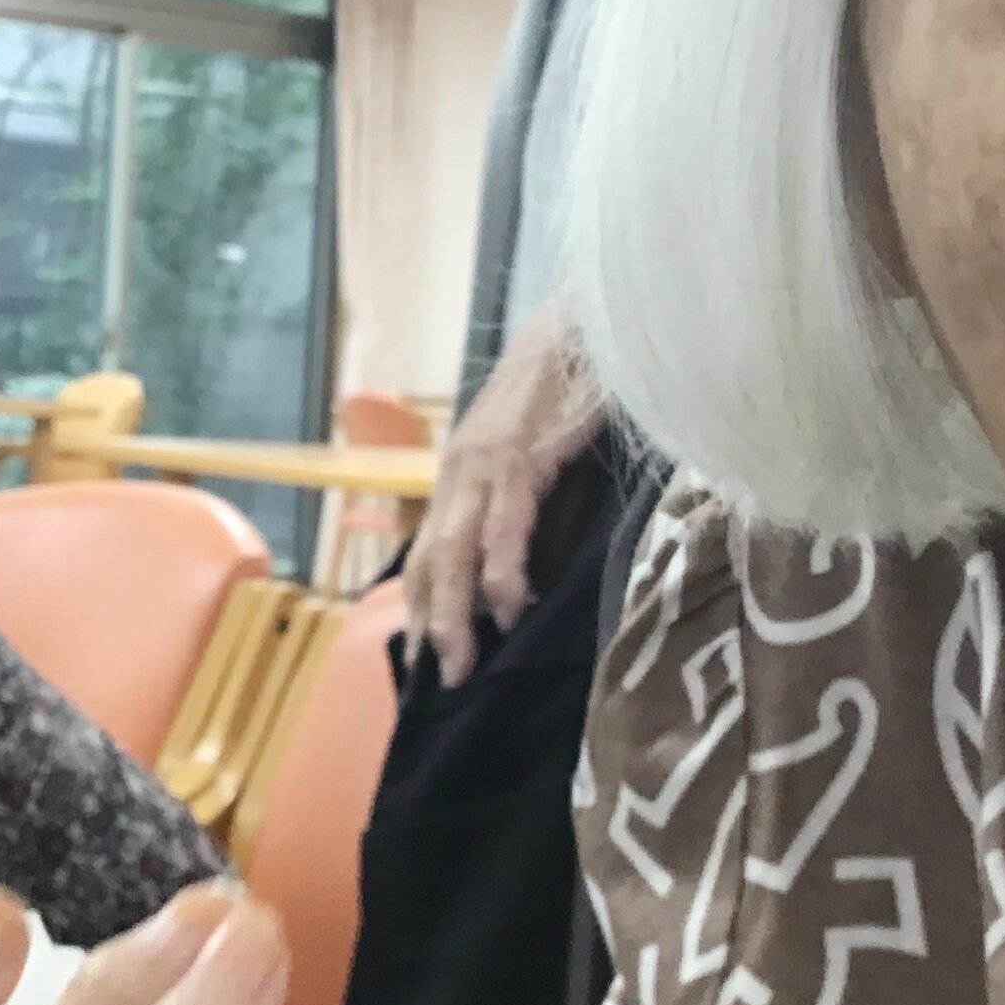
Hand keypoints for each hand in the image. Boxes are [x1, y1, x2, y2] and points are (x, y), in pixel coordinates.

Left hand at [405, 300, 607, 685]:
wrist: (585, 319)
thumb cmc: (572, 384)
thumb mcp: (539, 449)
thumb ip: (529, 497)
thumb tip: (535, 560)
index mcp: (465, 472)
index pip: (431, 550)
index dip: (421, 604)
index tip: (419, 659)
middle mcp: (462, 469)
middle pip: (433, 560)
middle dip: (430, 626)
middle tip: (438, 685)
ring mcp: (486, 460)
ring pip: (456, 549)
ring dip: (455, 611)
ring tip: (461, 663)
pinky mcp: (522, 451)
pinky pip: (506, 520)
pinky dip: (502, 566)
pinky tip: (508, 606)